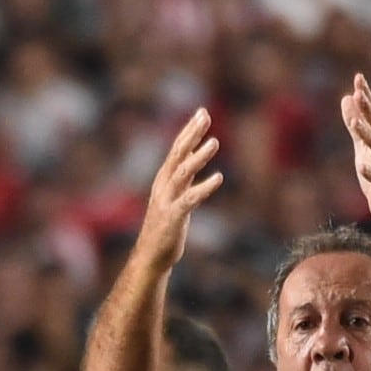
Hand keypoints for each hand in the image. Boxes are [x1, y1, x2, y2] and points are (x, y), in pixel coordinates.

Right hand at [138, 109, 224, 270]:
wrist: (151, 257)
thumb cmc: (166, 229)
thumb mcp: (176, 199)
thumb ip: (184, 181)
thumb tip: (195, 163)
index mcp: (164, 180)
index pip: (177, 149)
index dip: (189, 130)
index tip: (202, 112)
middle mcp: (163, 186)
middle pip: (178, 153)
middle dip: (191, 133)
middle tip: (205, 114)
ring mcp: (167, 200)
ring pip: (183, 172)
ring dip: (199, 156)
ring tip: (215, 141)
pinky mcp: (173, 217)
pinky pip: (190, 199)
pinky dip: (204, 188)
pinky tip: (218, 178)